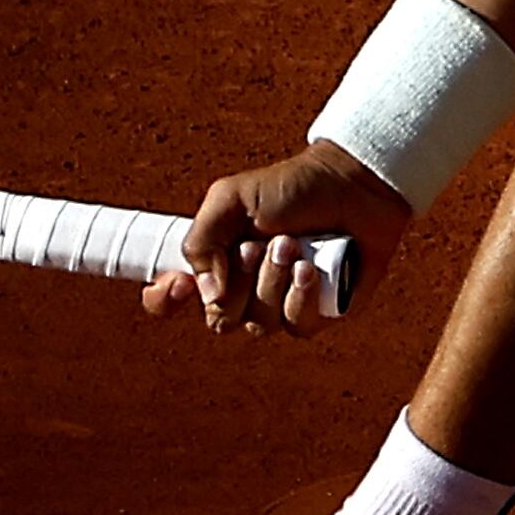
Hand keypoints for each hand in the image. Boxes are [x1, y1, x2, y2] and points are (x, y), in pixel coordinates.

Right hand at [140, 141, 412, 335]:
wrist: (351, 186)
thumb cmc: (292, 188)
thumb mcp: (232, 197)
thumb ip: (202, 238)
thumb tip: (206, 293)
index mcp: (214, 262)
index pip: (169, 299)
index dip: (163, 300)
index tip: (177, 285)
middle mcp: (242, 290)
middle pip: (219, 319)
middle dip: (239, 279)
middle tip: (259, 243)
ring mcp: (279, 306)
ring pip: (259, 324)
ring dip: (273, 281)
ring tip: (293, 245)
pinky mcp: (315, 315)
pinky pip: (296, 328)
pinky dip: (301, 297)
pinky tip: (312, 269)